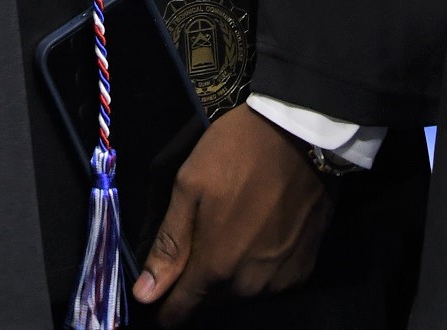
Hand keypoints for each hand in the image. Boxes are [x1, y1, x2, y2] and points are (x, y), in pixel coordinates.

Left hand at [133, 105, 332, 320]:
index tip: (159, 290)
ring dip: (228, 278)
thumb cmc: (237, 152)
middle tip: (198, 245)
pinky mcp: (302, 270)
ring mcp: (280, 281)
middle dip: (197, 286)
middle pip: (211, 305)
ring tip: (230, 236)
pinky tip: (258, 238)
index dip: (166, 305)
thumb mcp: (190, 185)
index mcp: (215, 268)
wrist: (302, 133)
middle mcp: (249, 287)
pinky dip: (258, 270)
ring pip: (240, 295)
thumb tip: (144, 295)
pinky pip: (269, 285)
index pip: (181, 312)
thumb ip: (169, 244)